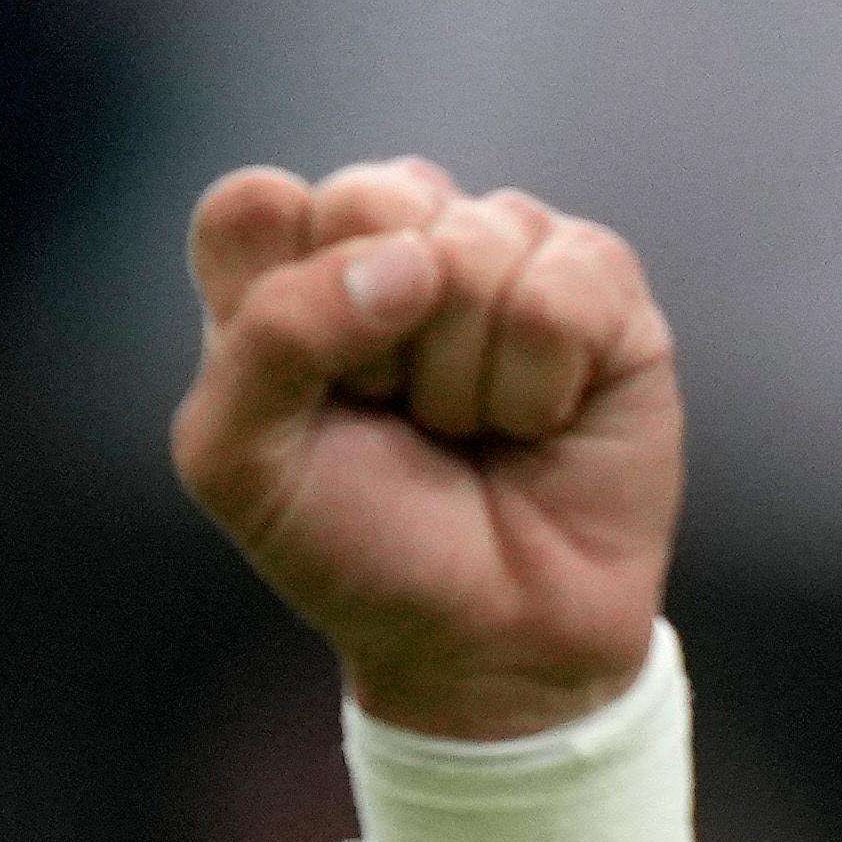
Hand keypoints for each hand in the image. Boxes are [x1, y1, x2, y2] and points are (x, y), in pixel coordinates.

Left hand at [170, 164, 679, 742]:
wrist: (486, 640)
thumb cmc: (359, 547)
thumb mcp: (243, 465)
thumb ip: (268, 338)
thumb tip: (414, 260)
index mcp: (289, 260)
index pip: (253, 206)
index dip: (277, 309)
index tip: (303, 403)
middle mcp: (395, 232)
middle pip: (367, 201)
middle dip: (375, 345)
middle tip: (395, 416)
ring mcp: (501, 244)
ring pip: (469, 252)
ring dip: (460, 383)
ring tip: (468, 430)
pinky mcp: (598, 280)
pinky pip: (560, 295)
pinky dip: (538, 389)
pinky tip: (539, 423)